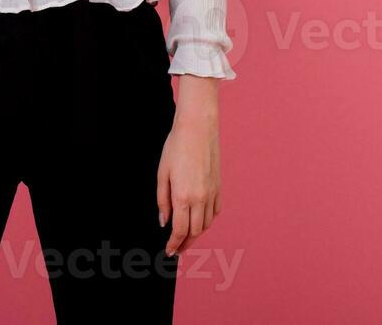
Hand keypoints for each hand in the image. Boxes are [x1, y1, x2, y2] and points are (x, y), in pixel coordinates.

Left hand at [157, 112, 220, 257]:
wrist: (198, 130)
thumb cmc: (176, 148)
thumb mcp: (162, 174)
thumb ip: (162, 200)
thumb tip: (164, 222)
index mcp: (183, 197)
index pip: (180, 230)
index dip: (174, 244)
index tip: (169, 251)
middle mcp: (200, 199)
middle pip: (195, 231)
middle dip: (185, 243)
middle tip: (176, 249)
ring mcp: (212, 194)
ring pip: (206, 224)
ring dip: (197, 233)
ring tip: (186, 237)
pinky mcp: (219, 188)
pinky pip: (215, 211)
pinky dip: (208, 220)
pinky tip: (200, 220)